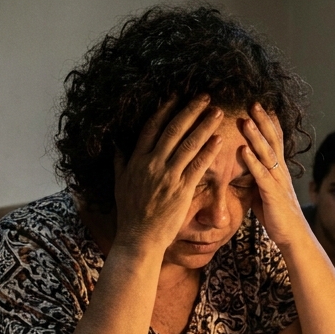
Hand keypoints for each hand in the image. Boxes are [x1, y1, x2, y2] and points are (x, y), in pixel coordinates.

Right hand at [113, 96, 225, 251]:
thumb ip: (120, 162)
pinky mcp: (182, 189)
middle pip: (174, 130)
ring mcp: (167, 176)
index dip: (165, 109)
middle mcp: (152, 164)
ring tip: (216, 112)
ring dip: (204, 125)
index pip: (152, 127)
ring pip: (189, 144)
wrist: (139, 237)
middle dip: (190, 110)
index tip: (176, 96)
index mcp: (136, 160)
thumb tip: (116, 145)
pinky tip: (219, 139)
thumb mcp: (119, 184)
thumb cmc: (130, 213)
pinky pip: (198, 165)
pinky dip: (209, 151)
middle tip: (204, 96)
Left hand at [238, 103, 307, 247]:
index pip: (274, 140)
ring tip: (245, 119)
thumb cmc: (277, 216)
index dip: (267, 123)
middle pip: (272, 140)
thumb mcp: (262, 192)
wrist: (293, 237)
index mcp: (277, 170)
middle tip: (253, 102)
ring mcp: (277, 181)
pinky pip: (261, 175)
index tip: (258, 105)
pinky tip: (243, 150)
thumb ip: (254, 178)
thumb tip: (241, 169)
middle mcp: (279, 171)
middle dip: (262, 121)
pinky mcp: (272, 194)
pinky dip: (252, 162)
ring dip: (255, 136)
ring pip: (267, 154)